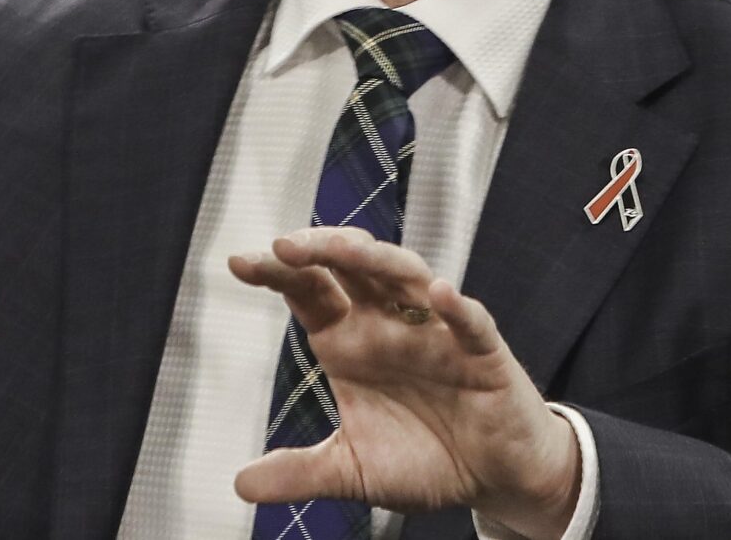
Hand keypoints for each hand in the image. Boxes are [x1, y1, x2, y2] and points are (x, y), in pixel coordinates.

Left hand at [228, 227, 580, 536]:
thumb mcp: (352, 469)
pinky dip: (457, 306)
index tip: (239, 262)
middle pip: (353, 266)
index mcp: (351, 340)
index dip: (277, 272)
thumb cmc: (425, 457)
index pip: (310, 291)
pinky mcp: (483, 353)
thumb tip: (240, 484)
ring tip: (344, 248)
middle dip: (320, 249)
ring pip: (407, 275)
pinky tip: (440, 294)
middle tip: (282, 246)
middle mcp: (390, 323)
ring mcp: (437, 331)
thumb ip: (300, 471)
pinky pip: (471, 322)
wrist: (492, 478)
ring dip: (376, 258)